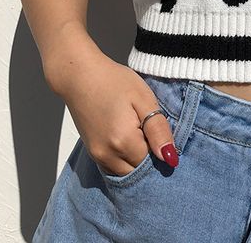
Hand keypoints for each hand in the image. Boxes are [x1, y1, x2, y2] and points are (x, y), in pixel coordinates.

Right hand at [48, 47, 178, 175]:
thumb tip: (170, 158)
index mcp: (123, 141)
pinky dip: (125, 159)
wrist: (80, 76)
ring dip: (137, 159)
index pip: (153, 162)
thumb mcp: (144, 99)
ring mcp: (97, 156)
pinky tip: (129, 137)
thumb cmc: (114, 82)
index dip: (162, 149)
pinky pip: (114, 167)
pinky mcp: (92, 153)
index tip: (160, 130)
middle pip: (139, 171)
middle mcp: (108, 155)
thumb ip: (158, 130)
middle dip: (150, 158)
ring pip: (126, 172)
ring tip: (140, 131)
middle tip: (151, 130)